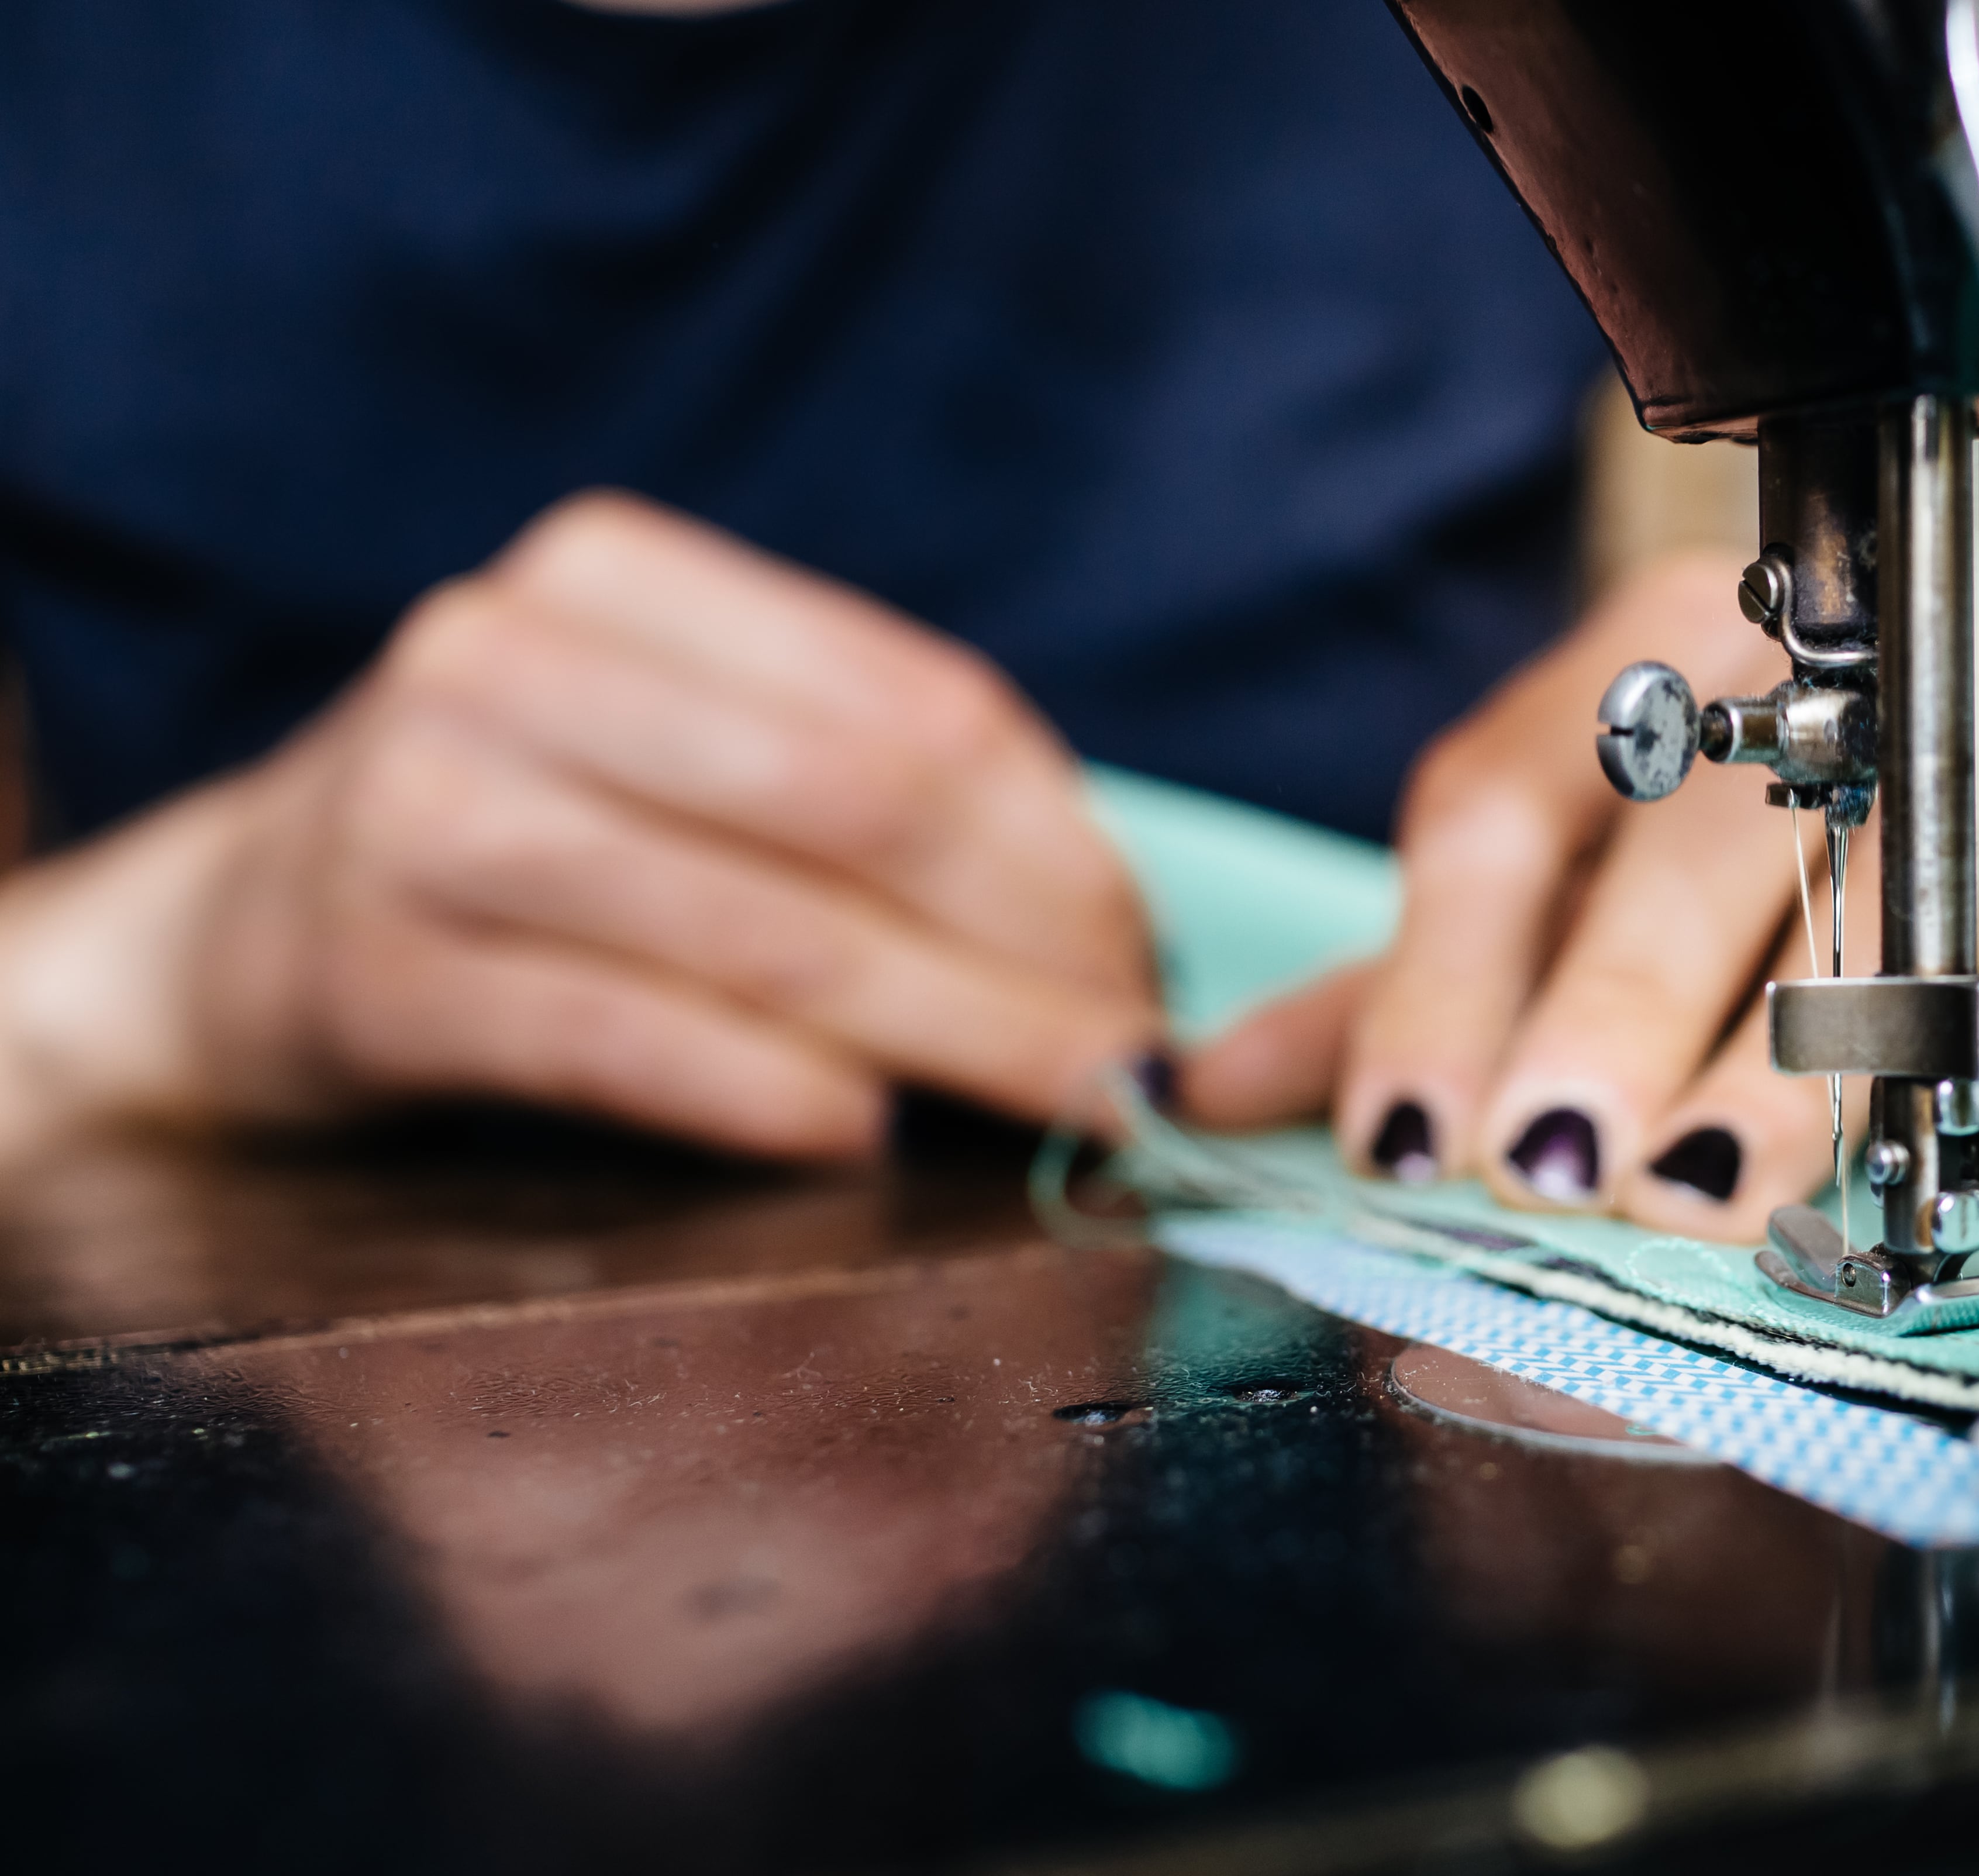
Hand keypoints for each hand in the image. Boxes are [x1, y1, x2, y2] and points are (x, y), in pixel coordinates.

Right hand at [0, 491, 1159, 1160]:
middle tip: (1131, 1067)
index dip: (1062, 850)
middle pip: (854, 816)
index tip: (1149, 962)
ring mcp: (421, 809)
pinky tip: (864, 1135)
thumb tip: (1100, 928)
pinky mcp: (368, 970)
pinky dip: (764, 1092)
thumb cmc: (529, 844)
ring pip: (758, 932)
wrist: (244, 928)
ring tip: (1057, 1111)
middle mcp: (507, 661)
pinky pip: (618, 1035)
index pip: (911, 710)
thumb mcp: (679, 757)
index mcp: (619, 580)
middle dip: (1026, 957)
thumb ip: (858, 793)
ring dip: (943, 1036)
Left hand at [1188, 546, 1978, 1240]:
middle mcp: (1809, 688)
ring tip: (1724, 1178)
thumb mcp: (1583, 897)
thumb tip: (1186, 1091)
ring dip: (1805, 1042)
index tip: (1402, 1136)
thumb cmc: (1798, 852)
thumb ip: (1409, 986)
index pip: (1509, 805)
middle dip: (1614, 1012)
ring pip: (1890, 889)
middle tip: (1556, 1164)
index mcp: (1638, 676)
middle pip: (1691, 847)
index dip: (1447, 972)